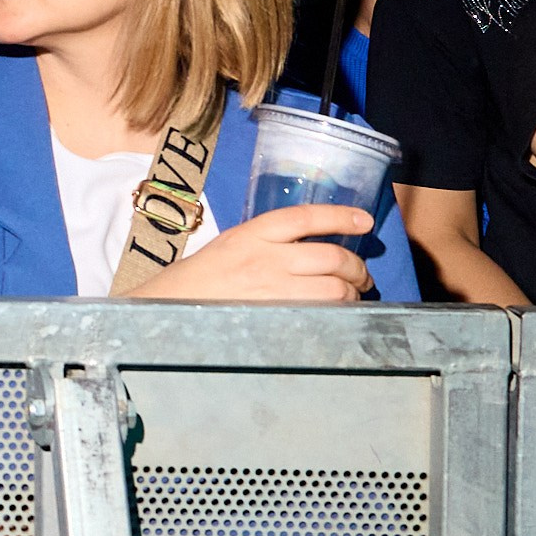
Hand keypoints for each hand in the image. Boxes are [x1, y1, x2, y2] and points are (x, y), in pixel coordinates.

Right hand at [131, 203, 375, 302]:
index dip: (341, 217)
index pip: (305, 218)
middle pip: (331, 256)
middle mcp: (264, 259)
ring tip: (352, 296)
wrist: (170, 309)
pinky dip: (338, 314)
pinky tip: (339, 315)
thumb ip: (268, 244)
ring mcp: (271, 291)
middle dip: (357, 267)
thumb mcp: (230, 246)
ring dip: (352, 293)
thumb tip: (314, 251)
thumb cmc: (199, 280)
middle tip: (362, 276)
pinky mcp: (276, 319)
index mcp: (250, 234)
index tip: (365, 222)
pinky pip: (321, 314)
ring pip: (334, 289)